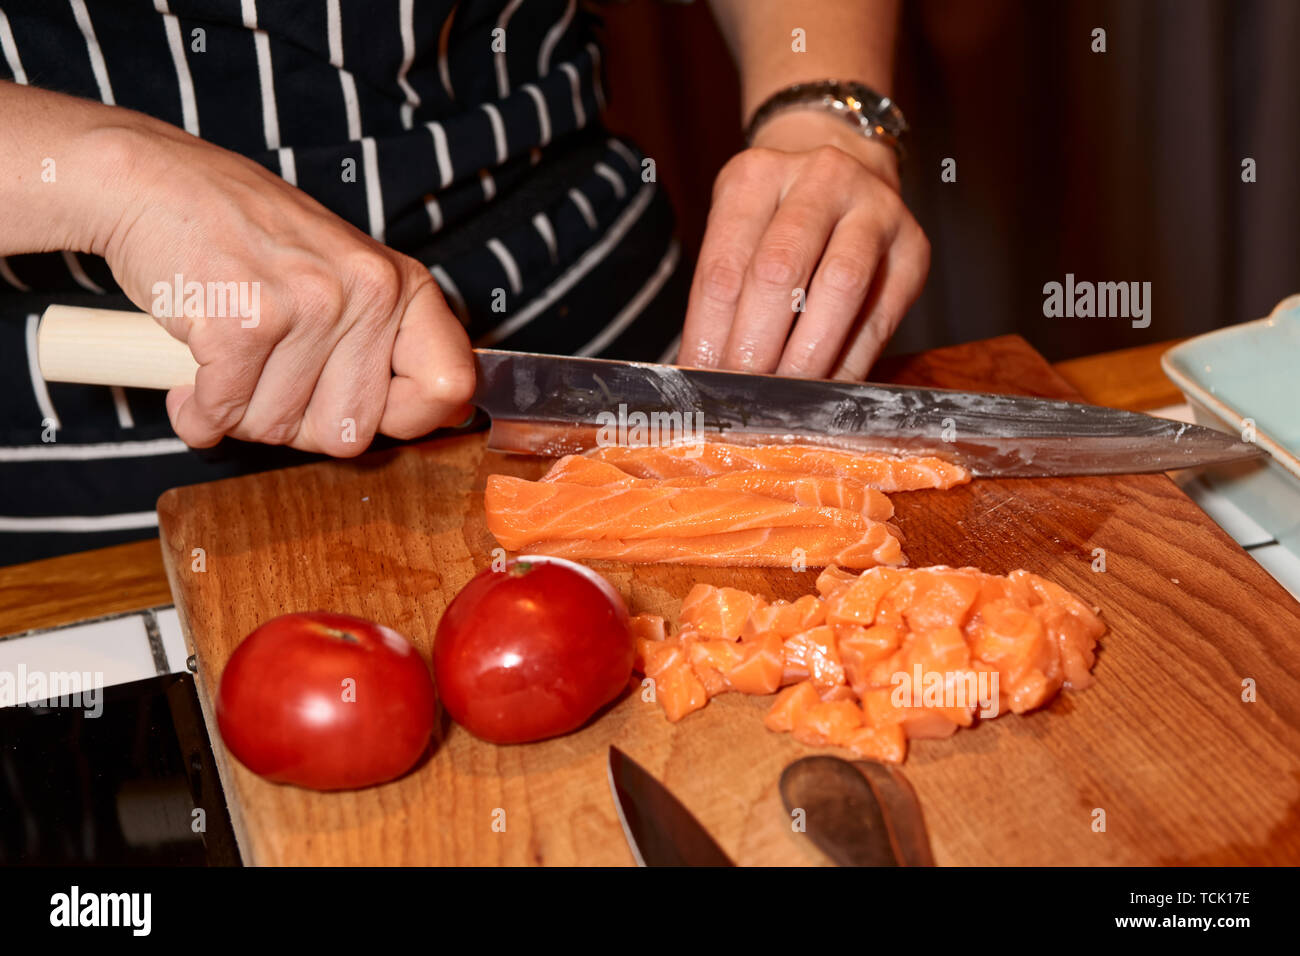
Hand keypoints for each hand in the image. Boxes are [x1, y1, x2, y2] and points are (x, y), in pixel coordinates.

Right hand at [91, 120, 473, 455]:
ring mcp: (307, 305)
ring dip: (239, 411)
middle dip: (298, 425)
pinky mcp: (241, 321)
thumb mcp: (343, 273)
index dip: (408, 418)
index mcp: (402, 284)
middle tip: (268, 381)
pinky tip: (192, 376)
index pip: (449, 385)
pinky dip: (198, 412)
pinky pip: (223, 415)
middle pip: (351, 432)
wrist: (150, 181)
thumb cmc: (244, 235)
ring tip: (227, 356)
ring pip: (278, 427)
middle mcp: (367, 292)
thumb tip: (447, 417)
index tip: (368, 411)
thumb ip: (385, 341)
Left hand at [678, 109, 929, 379]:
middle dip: (756, 345)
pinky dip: (849, 364)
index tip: (701, 378)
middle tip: (741, 392)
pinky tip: (825, 392)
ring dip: (807, 354)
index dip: (709, 332)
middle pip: (779, 270)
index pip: (723, 266)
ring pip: (839, 286)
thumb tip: (705, 371)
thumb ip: (726, 291)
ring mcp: (875, 209)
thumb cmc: (780, 217)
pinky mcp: (914, 249)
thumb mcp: (740, 230)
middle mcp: (819, 179)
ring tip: (783, 396)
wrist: (852, 170)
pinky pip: (880, 318)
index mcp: (757, 175)